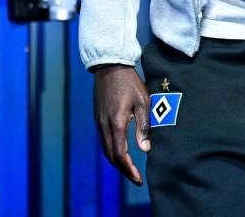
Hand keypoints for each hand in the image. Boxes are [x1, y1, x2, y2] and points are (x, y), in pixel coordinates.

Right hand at [93, 64, 150, 185]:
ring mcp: (99, 122)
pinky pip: (104, 141)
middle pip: (111, 156)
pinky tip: (121, 151)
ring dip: (117, 162)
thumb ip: (144, 126)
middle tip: (135, 178)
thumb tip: (146, 149)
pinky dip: (112, 151)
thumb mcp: (142, 101)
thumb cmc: (130, 81)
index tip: (138, 179)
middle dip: (123, 170)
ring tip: (129, 169)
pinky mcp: (98, 117)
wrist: (110, 66)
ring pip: (106, 150)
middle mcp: (104, 125)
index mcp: (116, 123)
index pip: (120, 155)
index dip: (129, 169)